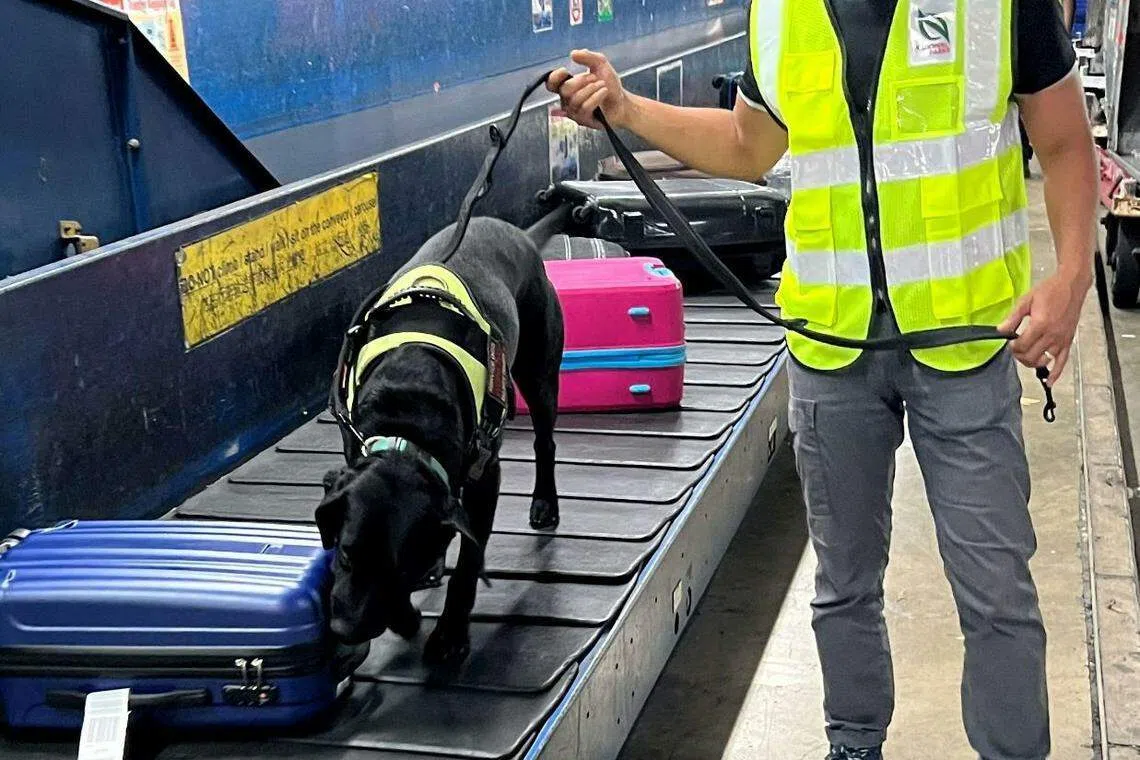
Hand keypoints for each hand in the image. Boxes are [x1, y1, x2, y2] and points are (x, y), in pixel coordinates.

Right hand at [546, 49, 630, 129]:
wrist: (623, 102)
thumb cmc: (610, 85)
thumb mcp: (600, 64)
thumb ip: (587, 56)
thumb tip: (573, 54)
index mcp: (568, 86)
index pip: (551, 84)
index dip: (554, 77)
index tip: (565, 71)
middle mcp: (568, 100)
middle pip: (564, 90)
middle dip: (581, 81)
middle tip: (595, 78)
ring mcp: (574, 112)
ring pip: (575, 100)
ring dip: (591, 89)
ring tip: (602, 85)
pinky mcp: (583, 120)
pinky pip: (584, 108)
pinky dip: (596, 97)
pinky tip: (604, 92)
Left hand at [998, 270, 1090, 384]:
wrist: (1071, 285)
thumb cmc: (1050, 290)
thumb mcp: (1026, 301)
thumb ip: (1012, 318)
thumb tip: (1000, 331)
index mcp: (1040, 325)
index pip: (1021, 346)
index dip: (1012, 347)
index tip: (1010, 342)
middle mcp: (1052, 335)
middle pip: (1031, 357)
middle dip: (1020, 356)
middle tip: (1016, 349)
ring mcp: (1062, 340)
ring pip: (1044, 361)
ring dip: (1033, 363)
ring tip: (1026, 356)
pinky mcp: (1069, 341)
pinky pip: (1063, 361)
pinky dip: (1056, 373)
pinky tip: (1049, 380)